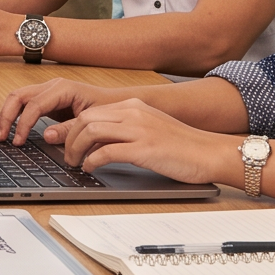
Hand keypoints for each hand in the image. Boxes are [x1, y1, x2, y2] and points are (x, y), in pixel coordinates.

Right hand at [0, 77, 126, 147]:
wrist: (117, 103)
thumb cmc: (107, 110)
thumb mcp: (90, 121)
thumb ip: (68, 129)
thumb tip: (46, 136)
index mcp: (62, 88)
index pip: (33, 105)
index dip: (23, 124)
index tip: (18, 142)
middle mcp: (52, 86)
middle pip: (18, 96)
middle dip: (6, 116)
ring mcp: (48, 91)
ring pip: (17, 98)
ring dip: (5, 115)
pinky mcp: (47, 100)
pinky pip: (24, 104)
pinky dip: (13, 116)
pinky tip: (7, 128)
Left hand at [47, 96, 241, 184]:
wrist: (210, 153)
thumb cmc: (183, 147)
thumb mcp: (150, 130)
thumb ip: (125, 131)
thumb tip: (97, 144)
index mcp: (134, 106)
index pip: (91, 111)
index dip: (72, 127)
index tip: (64, 141)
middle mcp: (134, 113)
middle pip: (85, 119)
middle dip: (69, 137)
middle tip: (66, 154)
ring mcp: (139, 130)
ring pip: (91, 131)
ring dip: (76, 149)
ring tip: (75, 163)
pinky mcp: (144, 148)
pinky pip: (106, 151)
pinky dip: (92, 160)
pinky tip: (91, 168)